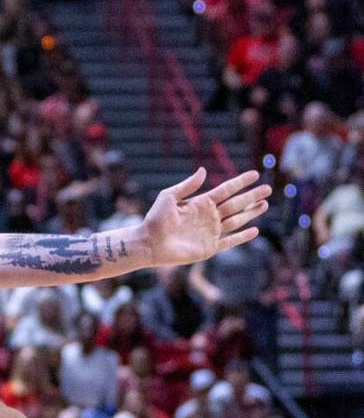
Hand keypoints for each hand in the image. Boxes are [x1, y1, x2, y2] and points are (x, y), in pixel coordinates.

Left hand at [140, 168, 270, 266]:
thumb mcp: (169, 197)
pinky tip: (254, 230)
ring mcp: (210, 232)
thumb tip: (204, 170)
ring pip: (236, 220)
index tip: (255, 174)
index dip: (240, 182)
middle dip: (252, 196)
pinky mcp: (209, 247)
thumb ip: (187, 185)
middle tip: (268, 189)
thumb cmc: (155, 219)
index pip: (226, 190)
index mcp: (201, 203)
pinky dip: (242, 237)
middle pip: (236, 204)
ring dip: (251, 213)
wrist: (149, 243)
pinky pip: (230, 241)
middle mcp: (208, 216)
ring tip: (265, 204)